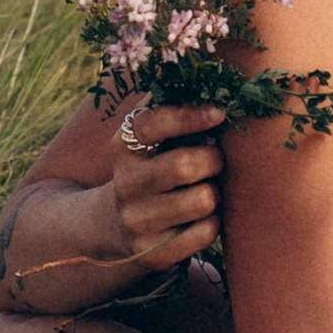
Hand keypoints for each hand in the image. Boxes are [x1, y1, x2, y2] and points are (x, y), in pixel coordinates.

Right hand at [99, 102, 226, 268]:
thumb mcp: (144, 142)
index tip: (218, 113)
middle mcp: (125, 184)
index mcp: (123, 148)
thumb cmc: (147, 170)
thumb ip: (168, 112)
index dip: (188, 116)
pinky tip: (200, 217)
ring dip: (215, 192)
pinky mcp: (154, 252)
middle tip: (215, 159)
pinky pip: (205, 233)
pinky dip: (212, 222)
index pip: (152, 124)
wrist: (114, 227)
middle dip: (213, 159)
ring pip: (202, 199)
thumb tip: (211, 80)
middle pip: (186, 165)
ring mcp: (138, 221)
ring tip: (206, 189)